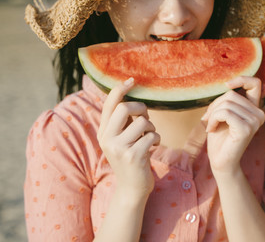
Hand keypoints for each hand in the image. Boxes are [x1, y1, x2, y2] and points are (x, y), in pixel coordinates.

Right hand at [98, 78, 160, 196]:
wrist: (132, 188)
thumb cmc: (131, 158)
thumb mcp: (122, 139)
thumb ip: (123, 122)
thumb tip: (130, 96)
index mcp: (103, 132)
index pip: (109, 104)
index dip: (120, 90)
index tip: (131, 80)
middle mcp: (107, 139)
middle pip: (125, 108)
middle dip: (142, 109)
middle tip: (146, 120)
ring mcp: (119, 148)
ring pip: (142, 122)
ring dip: (152, 128)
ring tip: (149, 137)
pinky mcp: (133, 156)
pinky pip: (152, 136)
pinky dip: (157, 139)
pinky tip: (152, 148)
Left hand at [203, 76, 264, 174]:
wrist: (220, 161)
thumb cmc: (220, 138)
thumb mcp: (224, 113)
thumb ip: (229, 100)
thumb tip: (228, 85)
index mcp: (256, 109)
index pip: (255, 83)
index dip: (241, 79)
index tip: (226, 85)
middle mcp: (259, 114)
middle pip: (232, 95)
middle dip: (215, 105)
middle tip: (208, 119)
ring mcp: (255, 121)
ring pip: (227, 103)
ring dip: (212, 114)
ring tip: (210, 125)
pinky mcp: (246, 129)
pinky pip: (224, 113)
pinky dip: (213, 119)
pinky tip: (211, 129)